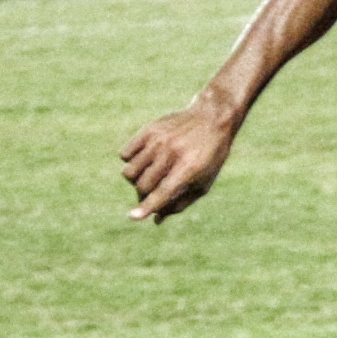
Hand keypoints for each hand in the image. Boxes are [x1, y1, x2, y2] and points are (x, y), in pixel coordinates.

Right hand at [121, 98, 236, 221]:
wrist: (211, 118)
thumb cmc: (209, 157)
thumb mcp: (203, 182)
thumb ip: (180, 203)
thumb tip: (155, 219)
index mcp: (190, 168)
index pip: (164, 191)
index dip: (148, 206)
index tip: (133, 216)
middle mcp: (172, 154)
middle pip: (142, 185)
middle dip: (143, 195)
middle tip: (153, 192)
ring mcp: (159, 141)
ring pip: (129, 171)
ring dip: (135, 180)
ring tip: (149, 175)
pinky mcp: (149, 130)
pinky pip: (125, 155)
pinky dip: (130, 162)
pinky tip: (145, 159)